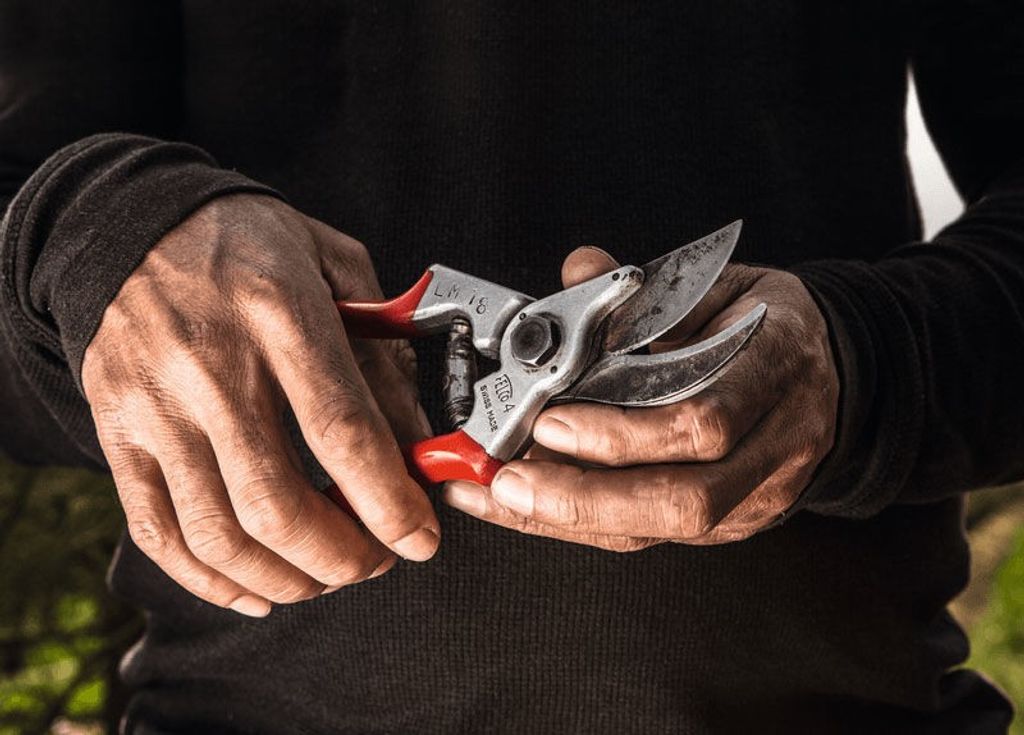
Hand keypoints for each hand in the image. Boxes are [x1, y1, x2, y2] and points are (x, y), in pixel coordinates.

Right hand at [82, 194, 437, 616]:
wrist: (134, 224)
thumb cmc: (248, 243)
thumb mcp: (336, 267)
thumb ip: (383, 350)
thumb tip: (418, 438)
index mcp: (279, 314)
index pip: (341, 430)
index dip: (389, 500)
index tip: (420, 537)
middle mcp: (211, 367)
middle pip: (276, 503)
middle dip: (341, 555)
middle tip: (377, 560)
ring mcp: (156, 407)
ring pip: (218, 534)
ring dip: (287, 577)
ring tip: (327, 576)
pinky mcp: (118, 433)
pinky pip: (158, 532)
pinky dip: (211, 580)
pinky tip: (258, 589)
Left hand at [443, 246, 838, 549]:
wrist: (836, 373)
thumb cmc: (769, 324)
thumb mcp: (719, 285)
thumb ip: (648, 290)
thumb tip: (578, 269)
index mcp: (777, 368)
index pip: (705, 420)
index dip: (625, 431)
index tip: (552, 420)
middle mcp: (776, 445)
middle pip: (686, 499)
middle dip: (585, 496)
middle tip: (508, 478)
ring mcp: (758, 493)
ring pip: (665, 527)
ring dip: (573, 517)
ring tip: (501, 496)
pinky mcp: (732, 521)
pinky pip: (653, 533)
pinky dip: (582, 524)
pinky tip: (527, 509)